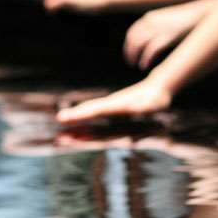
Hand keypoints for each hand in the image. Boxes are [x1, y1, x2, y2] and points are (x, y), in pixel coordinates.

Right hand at [55, 78, 171, 123]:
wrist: (158, 87)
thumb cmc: (157, 99)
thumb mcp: (152, 104)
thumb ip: (144, 107)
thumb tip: (137, 110)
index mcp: (118, 104)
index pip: (96, 110)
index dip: (81, 114)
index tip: (65, 117)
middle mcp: (111, 103)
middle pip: (89, 110)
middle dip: (74, 118)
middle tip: (59, 127)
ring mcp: (110, 105)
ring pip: (90, 111)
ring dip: (77, 120)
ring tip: (62, 129)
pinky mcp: (112, 108)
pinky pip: (95, 114)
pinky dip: (85, 119)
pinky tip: (78, 128)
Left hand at [124, 0, 216, 68]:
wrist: (203, 12)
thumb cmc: (190, 19)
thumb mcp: (171, 21)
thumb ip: (161, 29)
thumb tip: (158, 42)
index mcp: (151, 17)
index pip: (132, 33)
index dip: (129, 45)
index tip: (130, 55)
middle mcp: (152, 22)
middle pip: (133, 39)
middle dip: (130, 53)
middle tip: (131, 63)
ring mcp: (160, 28)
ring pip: (139, 44)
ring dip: (135, 56)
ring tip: (137, 66)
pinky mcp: (169, 36)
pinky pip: (151, 49)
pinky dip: (146, 58)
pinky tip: (145, 65)